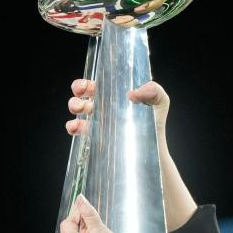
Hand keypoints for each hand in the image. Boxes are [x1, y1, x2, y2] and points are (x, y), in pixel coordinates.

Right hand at [63, 78, 195, 231]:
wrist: (154, 152)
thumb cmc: (156, 124)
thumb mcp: (160, 102)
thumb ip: (154, 90)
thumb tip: (132, 94)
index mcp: (117, 94)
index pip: (98, 82)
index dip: (88, 81)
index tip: (87, 85)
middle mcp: (105, 106)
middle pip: (84, 92)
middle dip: (77, 89)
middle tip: (81, 95)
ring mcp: (98, 122)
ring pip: (78, 108)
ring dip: (74, 105)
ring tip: (80, 109)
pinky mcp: (95, 137)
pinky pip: (77, 129)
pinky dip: (72, 126)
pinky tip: (76, 127)